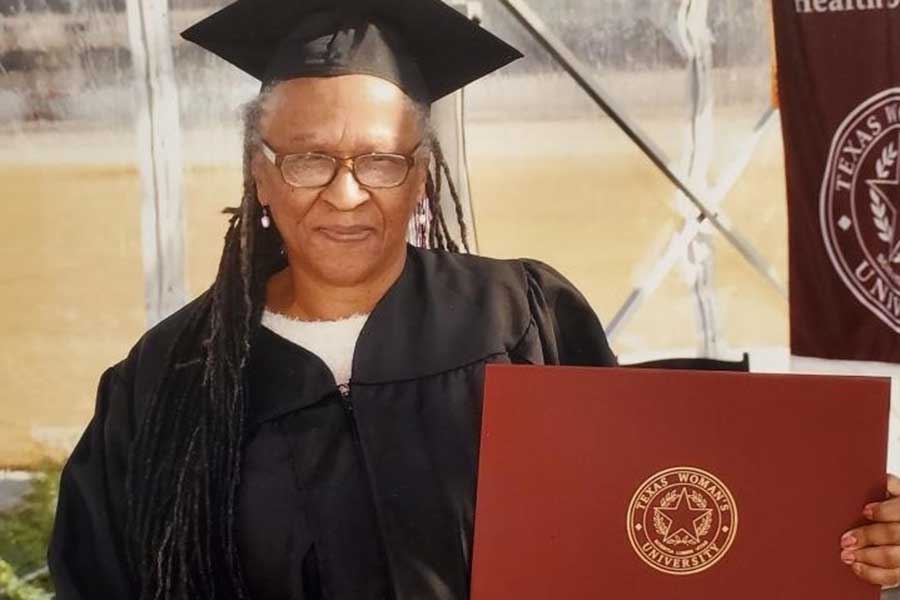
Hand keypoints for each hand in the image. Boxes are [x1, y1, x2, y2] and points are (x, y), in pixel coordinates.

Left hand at [841, 473, 899, 587]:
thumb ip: (889, 488)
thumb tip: (874, 477)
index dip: (884, 511)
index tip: (865, 511)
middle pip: (894, 535)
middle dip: (868, 537)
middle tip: (845, 539)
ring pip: (893, 558)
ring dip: (867, 558)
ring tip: (846, 555)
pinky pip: (893, 577)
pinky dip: (872, 574)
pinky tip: (857, 567)